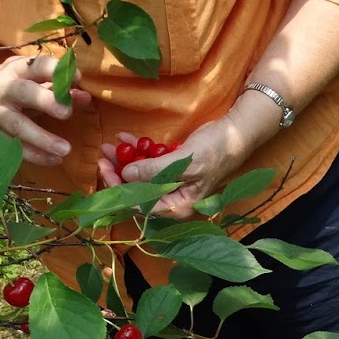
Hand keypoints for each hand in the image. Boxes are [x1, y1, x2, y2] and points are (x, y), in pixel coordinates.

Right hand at [0, 55, 92, 167]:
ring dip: (42, 138)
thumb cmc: (9, 87)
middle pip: (23, 93)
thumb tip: (84, 96)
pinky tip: (54, 160)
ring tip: (66, 149)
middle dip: (45, 101)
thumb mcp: (29, 79)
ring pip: (18, 126)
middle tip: (66, 112)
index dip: (56, 70)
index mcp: (16, 70)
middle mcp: (4, 90)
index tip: (77, 78)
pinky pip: (14, 148)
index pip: (36, 66)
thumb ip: (57, 87)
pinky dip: (35, 156)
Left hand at [96, 115, 259, 220]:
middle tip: (102, 156)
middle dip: (118, 174)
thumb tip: (125, 175)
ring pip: (140, 176)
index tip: (105, 170)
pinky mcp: (172, 168)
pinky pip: (149, 163)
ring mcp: (171, 183)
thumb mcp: (183, 162)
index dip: (119, 189)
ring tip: (108, 145)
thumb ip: (154, 171)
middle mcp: (172, 199)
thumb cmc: (215, 150)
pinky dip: (137, 151)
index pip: (141, 205)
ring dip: (124, 160)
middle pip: (137, 191)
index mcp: (177, 206)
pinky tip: (125, 138)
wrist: (236, 132)